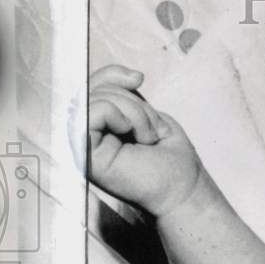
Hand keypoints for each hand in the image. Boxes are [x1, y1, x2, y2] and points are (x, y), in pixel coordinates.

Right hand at [83, 65, 203, 216]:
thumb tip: (131, 75)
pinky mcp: (85, 154)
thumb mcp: (148, 114)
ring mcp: (82, 146)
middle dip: (132, 102)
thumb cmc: (169, 159)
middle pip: (94, 90)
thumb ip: (129, 95)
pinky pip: (92, 113)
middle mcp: (85, 136)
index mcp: (97, 128)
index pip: (89, 86)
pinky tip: (134, 139)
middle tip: (148, 132)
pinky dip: (121, 117)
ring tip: (145, 139)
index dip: (112, 74)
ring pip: (94, 99)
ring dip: (133, 113)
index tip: (139, 79)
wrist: (182, 190)